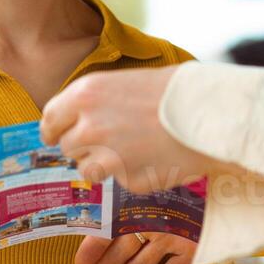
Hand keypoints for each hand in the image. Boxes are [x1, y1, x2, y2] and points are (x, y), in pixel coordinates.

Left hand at [41, 67, 216, 192]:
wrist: (213, 112)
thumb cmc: (175, 90)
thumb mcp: (127, 82)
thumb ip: (97, 102)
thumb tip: (77, 119)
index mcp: (85, 94)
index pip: (49, 119)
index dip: (54, 129)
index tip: (57, 136)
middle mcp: (89, 126)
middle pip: (68, 147)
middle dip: (83, 146)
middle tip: (109, 140)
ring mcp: (107, 158)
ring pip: (88, 170)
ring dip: (104, 164)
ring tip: (134, 149)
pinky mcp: (128, 181)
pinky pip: (121, 181)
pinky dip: (134, 174)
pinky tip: (157, 158)